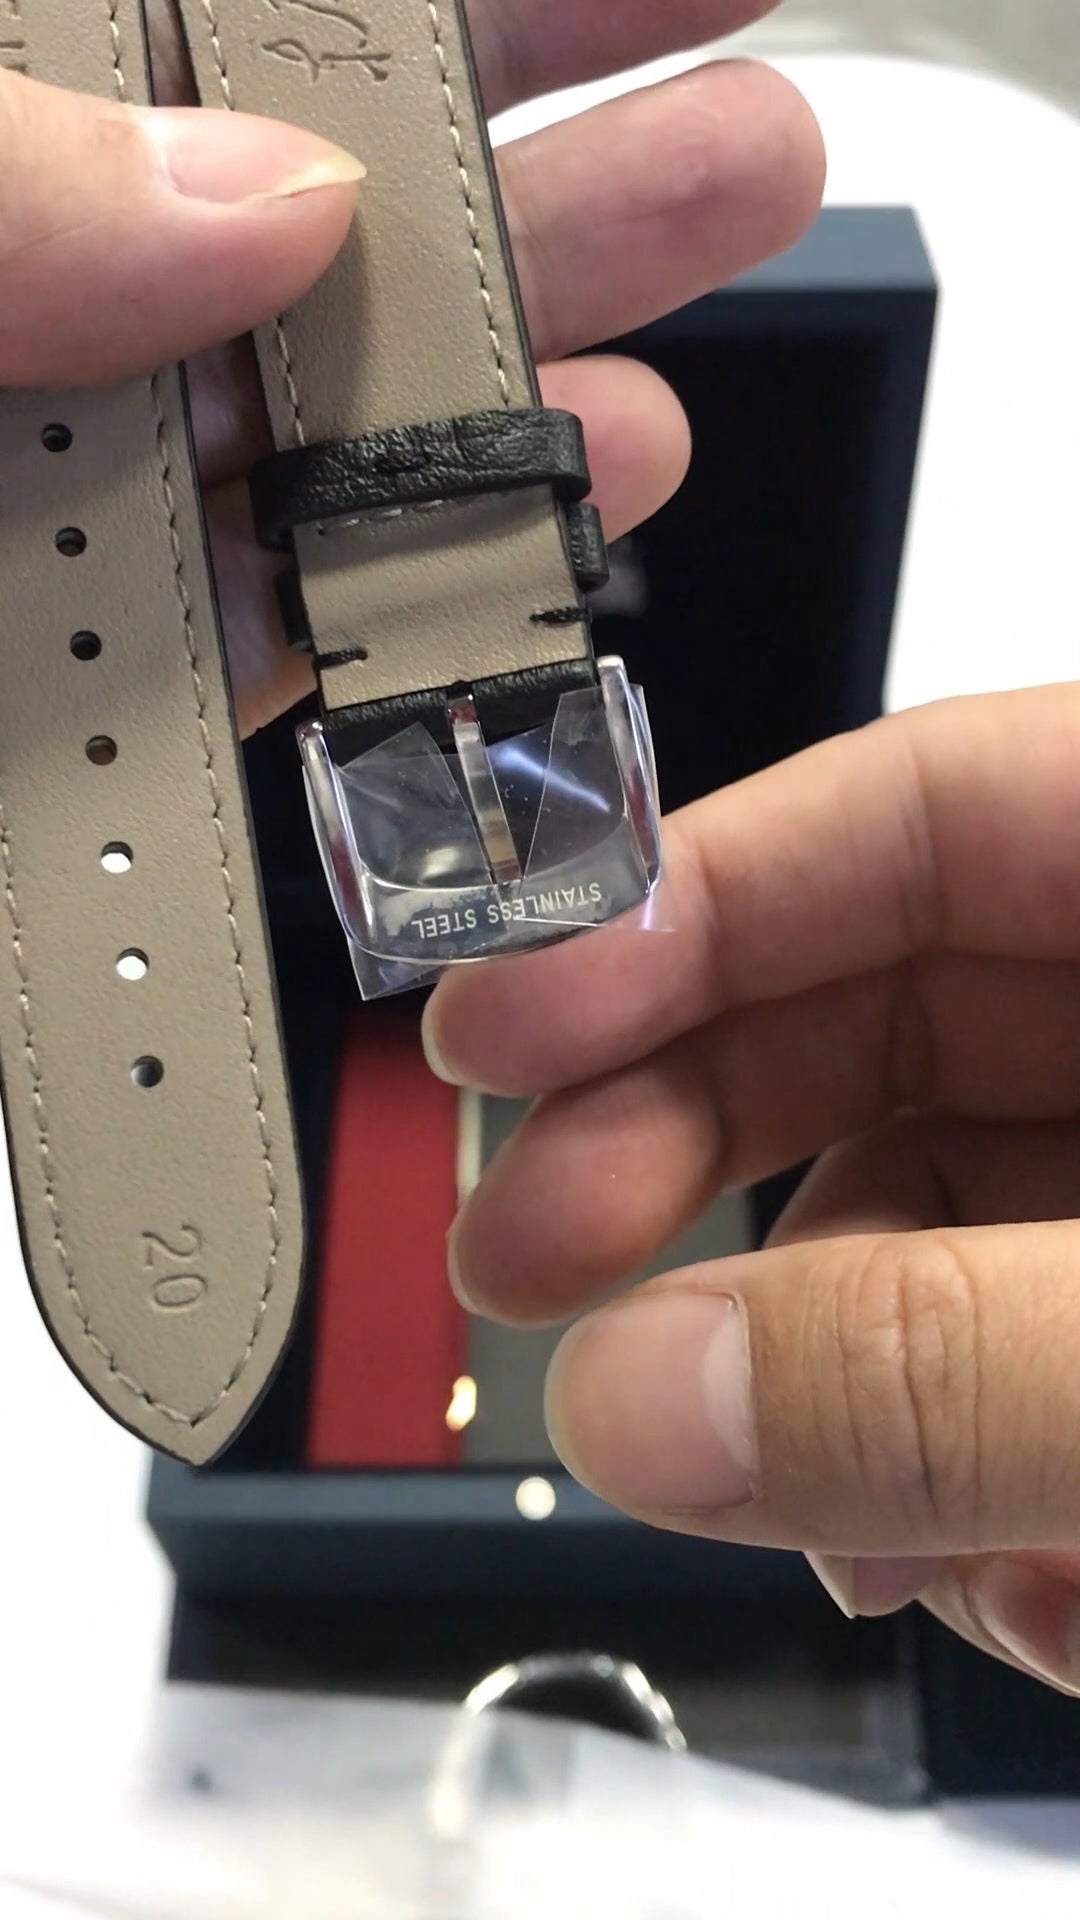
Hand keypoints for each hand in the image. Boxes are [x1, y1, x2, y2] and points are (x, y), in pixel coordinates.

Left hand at [1, 0, 822, 734]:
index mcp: (0, 127)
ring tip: (677, 366)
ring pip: (317, 424)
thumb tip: (267, 192)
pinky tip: (535, 526)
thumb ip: (14, 187)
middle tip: (742, 159)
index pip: (245, 21)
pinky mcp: (61, 660)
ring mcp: (51, 481)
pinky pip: (252, 613)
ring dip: (516, 389)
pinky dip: (392, 587)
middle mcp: (41, 305)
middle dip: (551, 186)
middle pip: (326, 215)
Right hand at [426, 686, 1079, 1697]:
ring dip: (841, 1382)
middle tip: (520, 1255)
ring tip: (824, 1514)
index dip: (687, 898)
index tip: (502, 1015)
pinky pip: (1014, 1364)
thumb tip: (646, 1396)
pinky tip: (985, 1569)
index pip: (918, 813)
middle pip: (881, 1020)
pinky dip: (964, 1474)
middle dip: (689, 1153)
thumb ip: (948, 1360)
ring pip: (934, 1227)